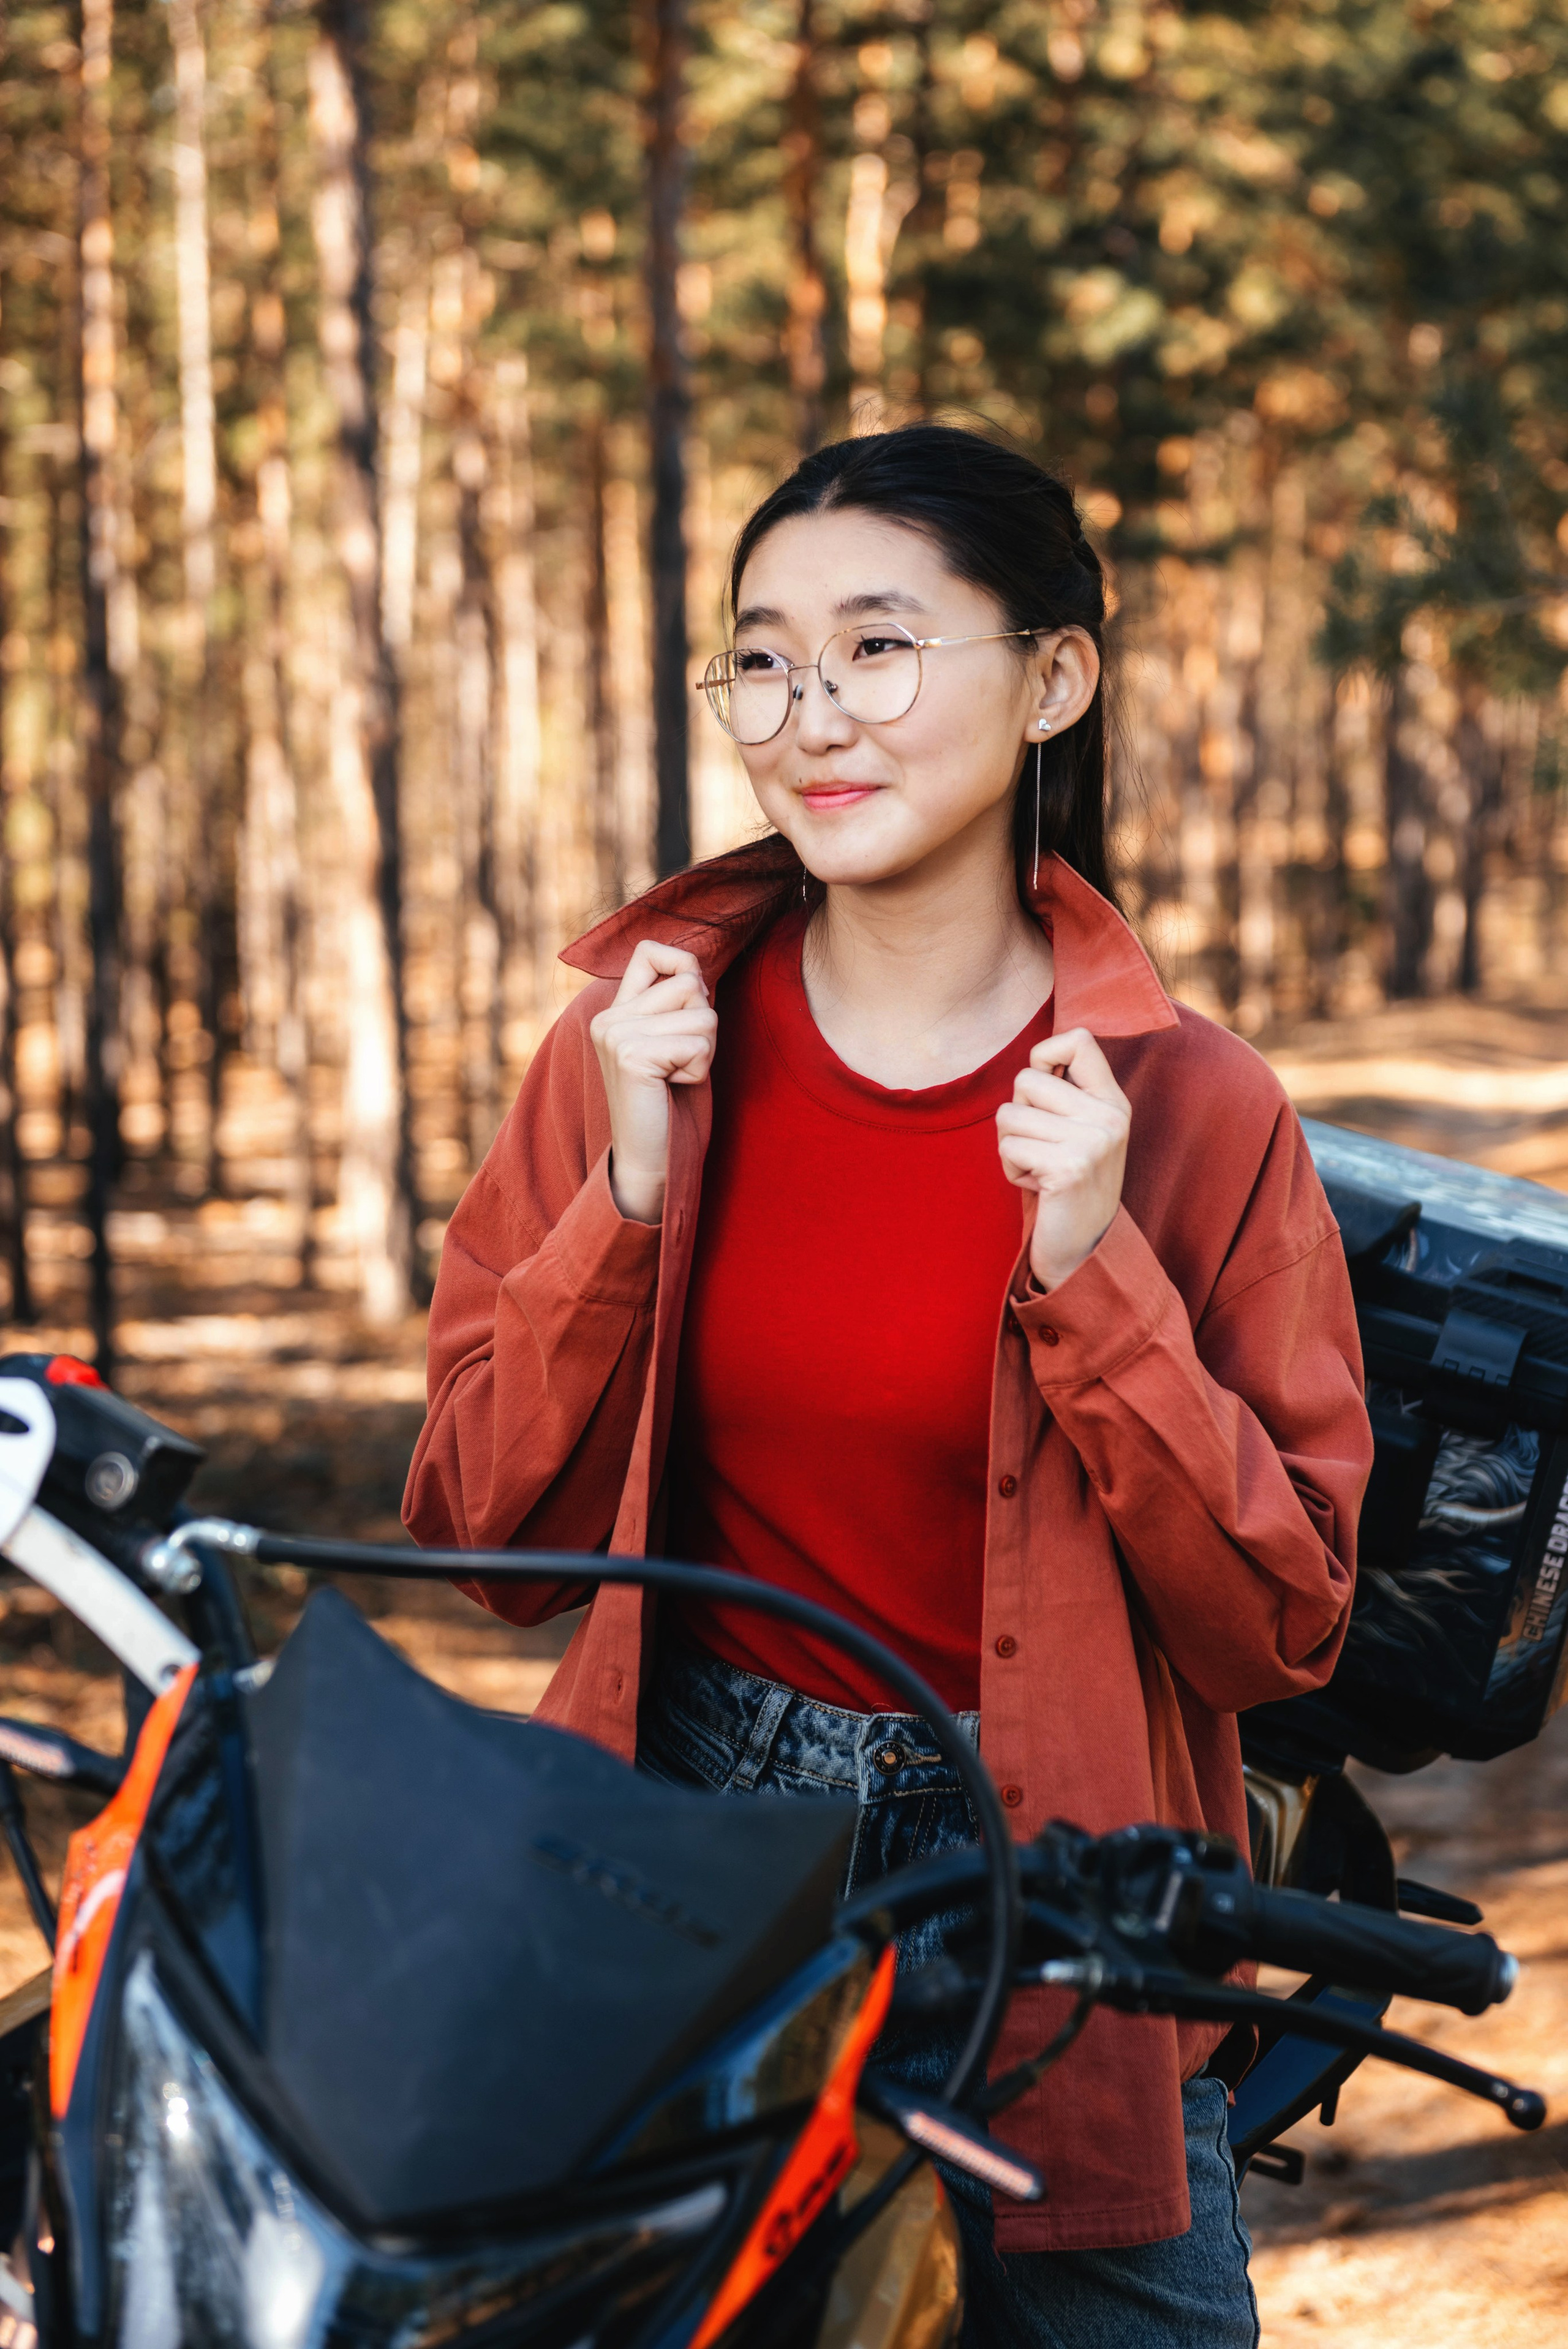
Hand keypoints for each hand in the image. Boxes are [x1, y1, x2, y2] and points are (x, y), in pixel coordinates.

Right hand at [589, 940, 716, 1223]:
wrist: (650, 1159)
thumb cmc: (669, 1103)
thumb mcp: (674, 1041)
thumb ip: (677, 1003)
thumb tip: (696, 969)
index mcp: (614, 1011)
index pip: (651, 951)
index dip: (683, 966)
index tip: (687, 1008)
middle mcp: (607, 1018)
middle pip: (690, 983)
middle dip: (703, 1024)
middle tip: (679, 1061)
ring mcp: (615, 1035)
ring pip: (702, 1014)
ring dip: (704, 1050)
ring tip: (675, 1076)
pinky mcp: (631, 1057)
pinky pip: (697, 1045)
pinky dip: (698, 1070)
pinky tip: (672, 1087)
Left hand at [996, 1029, 1129, 1291]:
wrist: (1082, 1250)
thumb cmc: (1068, 1184)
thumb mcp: (1080, 1131)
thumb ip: (1066, 1093)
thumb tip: (1039, 1053)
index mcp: (1113, 1102)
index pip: (1078, 1040)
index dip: (1045, 1055)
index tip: (1045, 1089)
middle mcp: (1110, 1117)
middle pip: (1026, 1079)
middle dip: (1019, 1115)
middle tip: (1042, 1148)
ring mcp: (1093, 1142)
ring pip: (1009, 1114)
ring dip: (1012, 1146)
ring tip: (1040, 1169)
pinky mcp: (1069, 1168)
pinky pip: (1009, 1146)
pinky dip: (1012, 1169)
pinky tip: (1039, 1187)